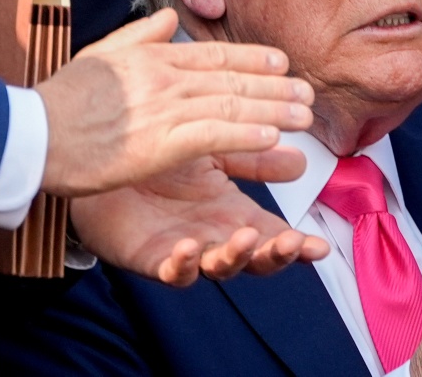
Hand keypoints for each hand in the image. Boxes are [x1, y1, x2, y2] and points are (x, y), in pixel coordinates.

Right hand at [35, 9, 314, 197]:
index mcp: (150, 58)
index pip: (212, 55)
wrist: (33, 135)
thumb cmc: (59, 102)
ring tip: (303, 115)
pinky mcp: (159, 142)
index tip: (280, 63)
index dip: (251, 59)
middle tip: (307, 91)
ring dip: (272, 110)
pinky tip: (272, 138)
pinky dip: (246, 134)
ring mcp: (163, 108)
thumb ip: (137, 35)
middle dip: (274, 86)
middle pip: (231, 79)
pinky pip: (214, 134)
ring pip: (231, 105)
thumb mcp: (98, 55)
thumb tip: (165, 16)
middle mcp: (162, 77)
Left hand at [70, 155, 329, 285]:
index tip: (319, 246)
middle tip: (290, 243)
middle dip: (274, 256)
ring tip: (245, 238)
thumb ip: (253, 157)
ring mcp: (184, 249)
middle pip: (253, 259)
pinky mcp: (150, 257)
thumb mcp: (214, 152)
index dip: (296, 243)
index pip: (272, 233)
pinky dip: (181, 264)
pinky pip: (168, 270)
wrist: (101, 159)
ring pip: (217, 267)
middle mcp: (213, 236)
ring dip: (234, 257)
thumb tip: (300, 161)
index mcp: (232, 213)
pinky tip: (187, 247)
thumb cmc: (158, 158)